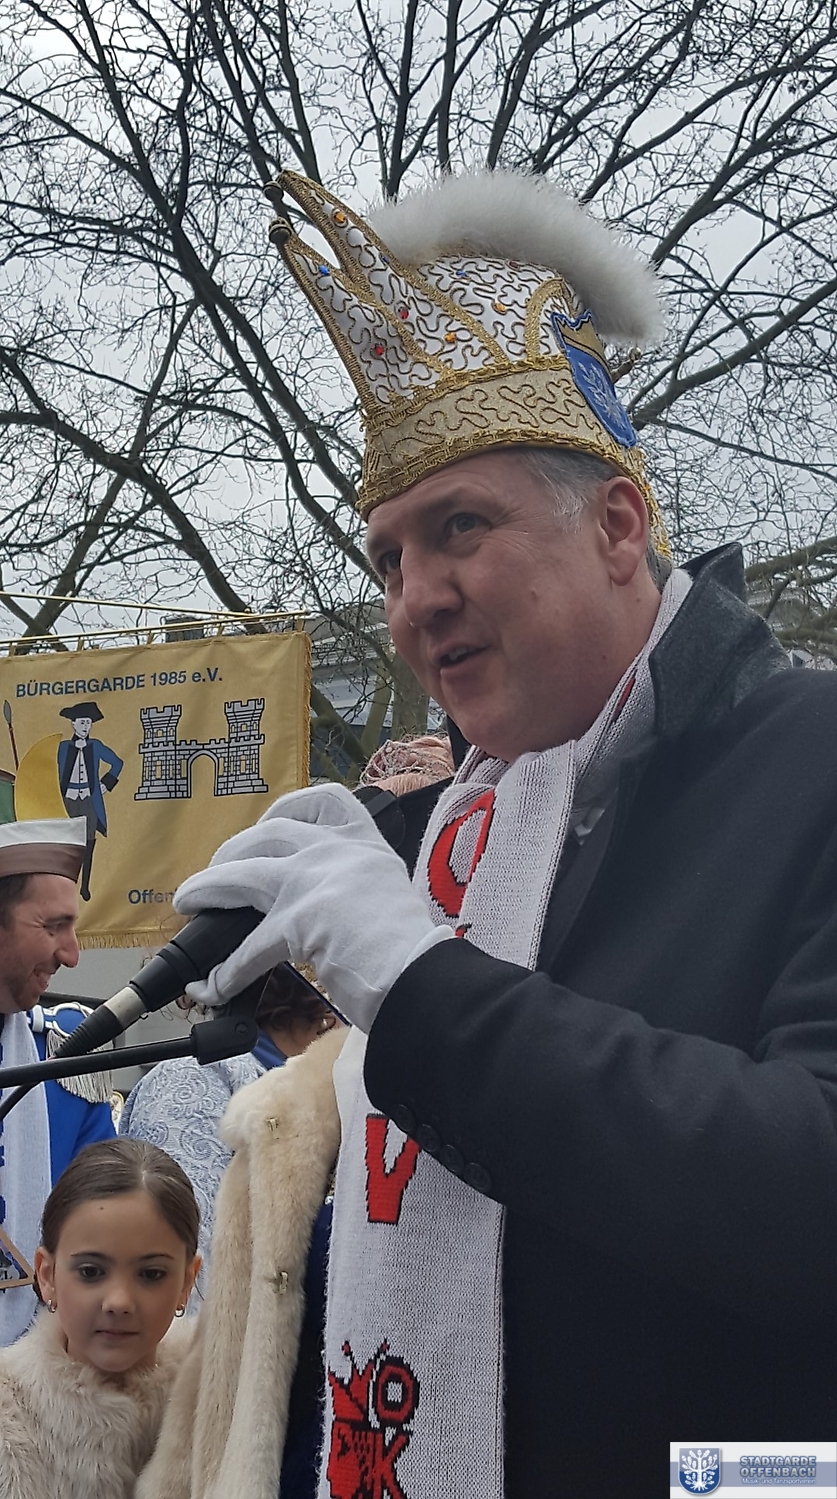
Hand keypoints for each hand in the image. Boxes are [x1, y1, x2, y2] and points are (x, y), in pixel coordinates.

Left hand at [174, 783, 452, 1031]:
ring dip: (208, 888)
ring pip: (244, 874)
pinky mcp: (297, 922)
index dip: (287, 809)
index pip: (323, 801)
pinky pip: (249, 946)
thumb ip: (357, 889)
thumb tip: (327, 910)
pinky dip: (227, 969)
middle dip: (233, 851)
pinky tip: (213, 985)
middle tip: (219, 872)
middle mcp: (338, 851)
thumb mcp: (388, 896)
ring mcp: (315, 882)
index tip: (268, 824)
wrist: (423, 974)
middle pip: (269, 834)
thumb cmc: (414, 949)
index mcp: (366, 842)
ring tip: (189, 902)